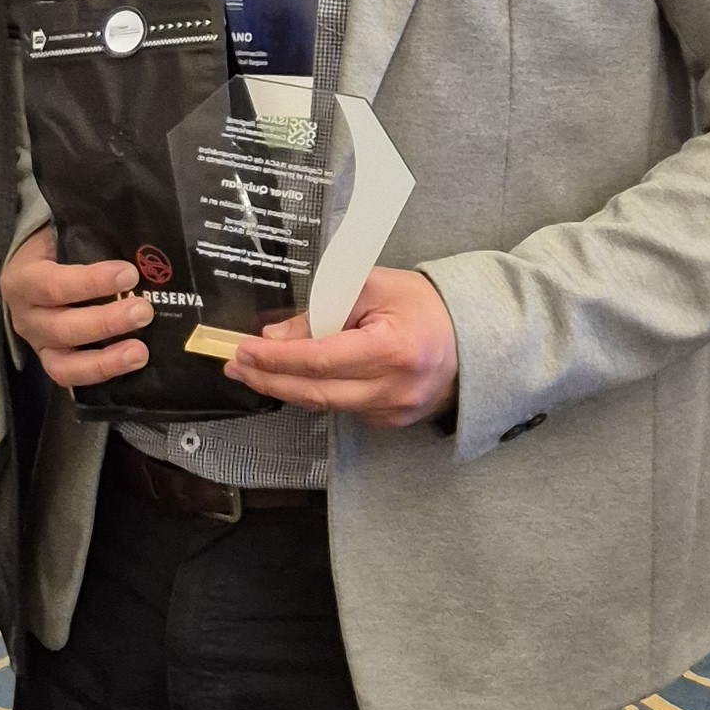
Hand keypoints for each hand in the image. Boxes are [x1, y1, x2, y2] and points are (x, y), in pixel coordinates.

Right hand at [1, 226, 152, 390]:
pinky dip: (102, 374)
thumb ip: (89, 235)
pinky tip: (131, 365)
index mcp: (23, 279)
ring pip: (64, 363)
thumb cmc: (58, 249)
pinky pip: (72, 378)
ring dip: (106, 359)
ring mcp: (38, 345)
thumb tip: (136, 238)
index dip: (91, 282)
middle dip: (105, 322)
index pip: (53, 284)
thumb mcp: (63, 234)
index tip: (129, 274)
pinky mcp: (53, 363)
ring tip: (140, 351)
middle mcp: (26, 317)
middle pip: (62, 328)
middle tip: (143, 311)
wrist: (37, 268)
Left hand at [222, 265, 458, 429]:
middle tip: (236, 367)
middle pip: (316, 392)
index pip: (321, 360)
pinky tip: (296, 380)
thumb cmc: (423, 305)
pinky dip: (317, 394)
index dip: (278, 359)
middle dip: (270, 380)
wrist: (473, 338)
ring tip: (254, 372)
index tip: (246, 350)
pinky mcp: (392, 422)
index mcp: (393, 350)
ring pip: (327, 405)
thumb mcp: (371, 287)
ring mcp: (394, 412)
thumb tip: (276, 336)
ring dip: (286, 389)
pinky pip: (344, 409)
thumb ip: (323, 309)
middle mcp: (394, 389)